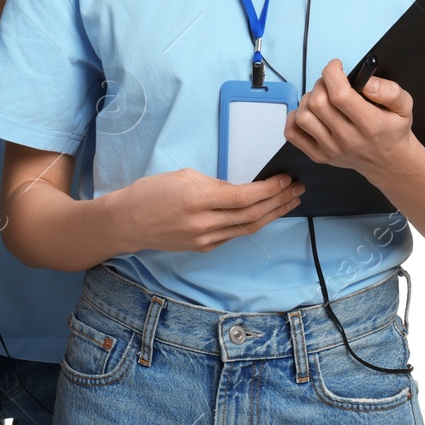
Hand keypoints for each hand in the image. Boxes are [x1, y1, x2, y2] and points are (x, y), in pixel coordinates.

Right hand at [114, 168, 302, 253]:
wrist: (127, 222)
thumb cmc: (150, 193)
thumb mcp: (183, 176)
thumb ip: (214, 183)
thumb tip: (240, 189)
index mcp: (197, 200)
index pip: (243, 197)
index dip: (269, 189)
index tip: (285, 179)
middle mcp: (204, 224)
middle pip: (252, 215)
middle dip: (279, 202)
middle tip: (297, 190)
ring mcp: (205, 240)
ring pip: (248, 229)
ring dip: (272, 215)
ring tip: (290, 202)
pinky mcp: (204, 248)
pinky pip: (234, 234)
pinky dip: (253, 223)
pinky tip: (265, 213)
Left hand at [284, 59, 416, 179]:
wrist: (389, 162)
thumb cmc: (392, 130)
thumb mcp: (404, 107)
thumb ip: (390, 91)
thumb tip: (367, 83)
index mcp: (370, 124)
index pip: (339, 94)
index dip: (332, 73)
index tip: (336, 66)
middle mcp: (347, 139)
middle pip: (317, 102)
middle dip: (321, 83)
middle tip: (331, 83)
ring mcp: (330, 149)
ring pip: (303, 116)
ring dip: (308, 99)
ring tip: (322, 98)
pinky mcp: (318, 155)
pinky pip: (292, 134)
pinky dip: (295, 118)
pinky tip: (311, 113)